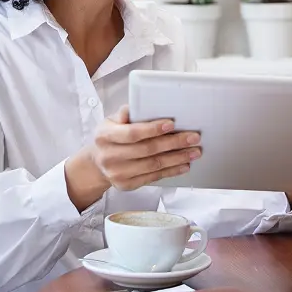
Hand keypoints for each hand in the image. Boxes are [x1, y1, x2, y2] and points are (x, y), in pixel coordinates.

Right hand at [66, 105, 201, 206]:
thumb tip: (139, 106)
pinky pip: (153, 177)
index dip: (152, 129)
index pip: (131, 133)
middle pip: (147, 150)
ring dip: (177, 158)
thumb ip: (126, 113)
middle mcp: (109, 156)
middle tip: (193, 137)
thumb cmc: (110, 137)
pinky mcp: (126, 185)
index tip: (171, 124)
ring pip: (153, 165)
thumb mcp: (111, 120)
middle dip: (173, 143)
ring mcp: (117, 174)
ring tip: (194, 151)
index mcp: (104, 136)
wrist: (97, 163)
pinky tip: (184, 165)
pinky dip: (172, 171)